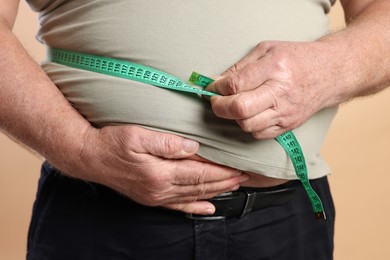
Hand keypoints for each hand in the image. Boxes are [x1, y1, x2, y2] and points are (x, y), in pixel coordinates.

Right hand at [73, 125, 246, 214]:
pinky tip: (209, 208)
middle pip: (200, 187)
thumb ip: (168, 142)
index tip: (238, 167)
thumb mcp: (138, 135)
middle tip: (244, 176)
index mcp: (160, 173)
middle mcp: (160, 189)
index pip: (199, 173)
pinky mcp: (151, 198)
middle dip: (225, 182)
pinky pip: (179, 206)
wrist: (90, 157)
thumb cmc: (113, 142)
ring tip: (234, 187)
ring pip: (193, 197)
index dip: (221, 171)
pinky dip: (196, 208)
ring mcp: (156, 196)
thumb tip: (194, 147)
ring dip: (216, 192)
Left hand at [206, 41, 333, 138]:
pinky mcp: (288, 125)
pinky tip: (249, 114)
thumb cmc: (296, 58)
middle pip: (240, 109)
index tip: (212, 88)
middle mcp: (281, 92)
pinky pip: (259, 134)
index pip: (236, 84)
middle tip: (216, 101)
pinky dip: (248, 126)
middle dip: (220, 107)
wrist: (330, 73)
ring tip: (234, 106)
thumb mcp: (266, 50)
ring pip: (247, 125)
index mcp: (275, 67)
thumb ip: (239, 67)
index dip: (217, 88)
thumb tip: (215, 82)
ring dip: (234, 118)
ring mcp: (286, 111)